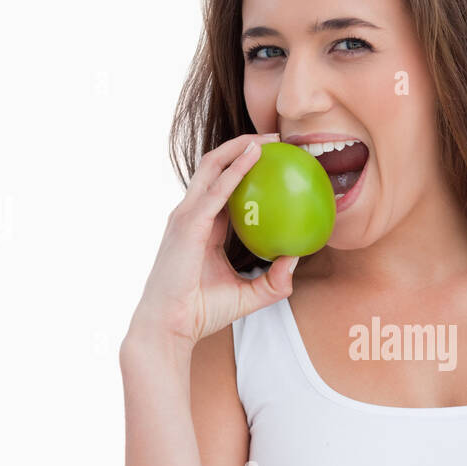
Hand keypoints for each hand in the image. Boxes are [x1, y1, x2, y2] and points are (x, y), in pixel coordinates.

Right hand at [125, 133, 295, 350]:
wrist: (169, 327)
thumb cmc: (201, 313)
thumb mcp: (248, 295)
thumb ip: (274, 280)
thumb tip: (297, 258)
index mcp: (203, 228)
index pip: (224, 188)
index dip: (247, 170)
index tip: (277, 162)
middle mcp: (192, 215)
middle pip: (216, 167)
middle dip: (244, 146)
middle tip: (278, 140)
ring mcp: (186, 216)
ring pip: (212, 166)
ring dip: (240, 146)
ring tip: (269, 138)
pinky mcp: (187, 223)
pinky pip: (216, 190)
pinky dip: (236, 169)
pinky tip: (256, 156)